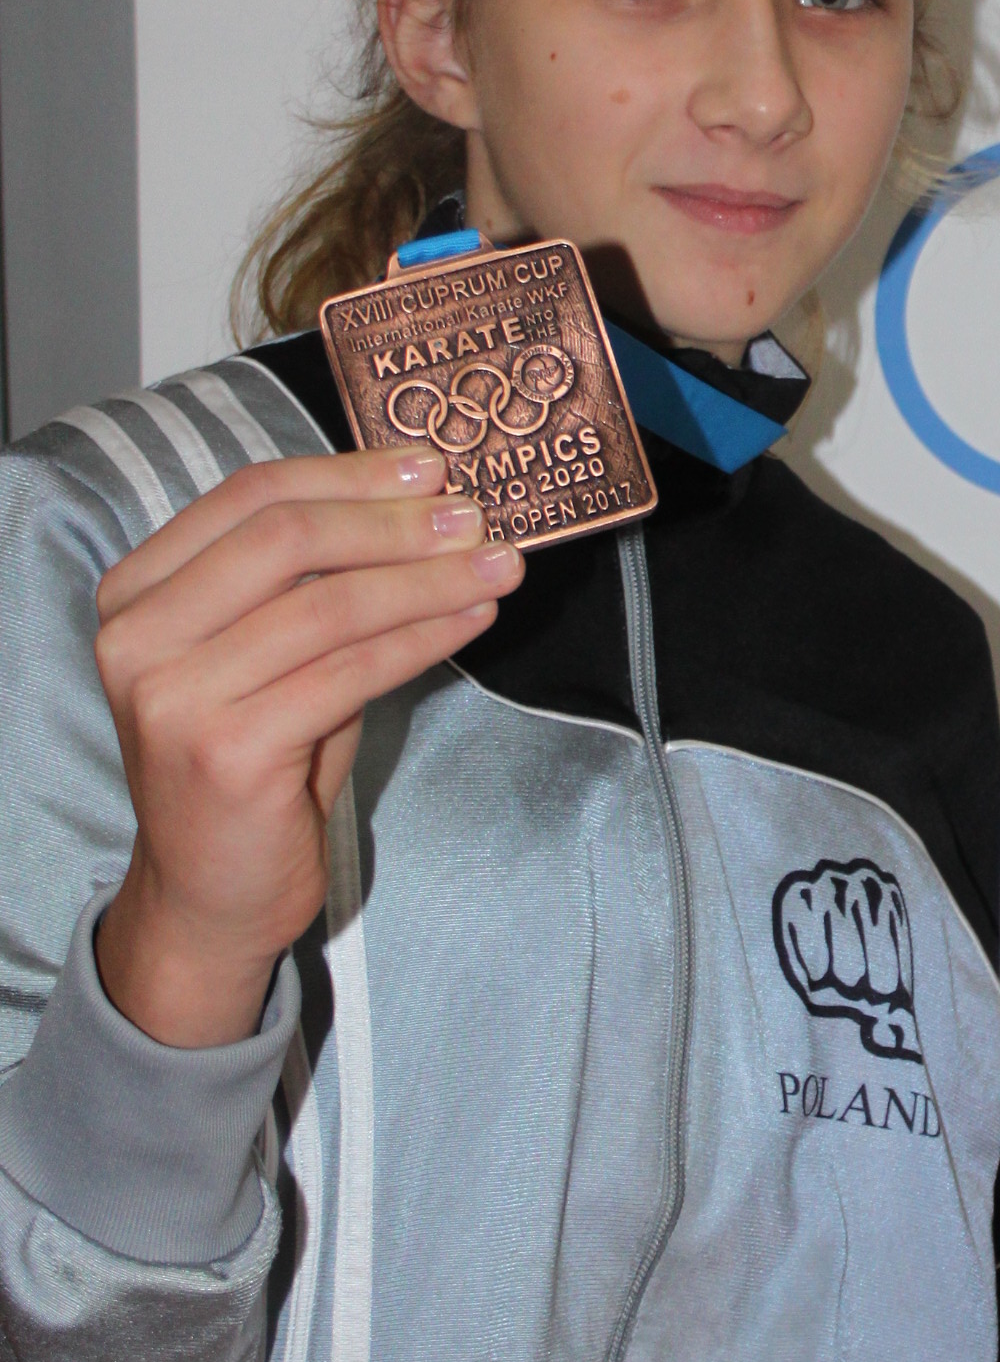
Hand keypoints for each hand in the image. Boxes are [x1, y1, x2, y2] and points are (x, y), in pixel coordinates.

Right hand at [91, 449, 522, 1049]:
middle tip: (477, 518)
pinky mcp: (225, 751)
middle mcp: (138, 636)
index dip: (348, 474)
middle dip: (394, 522)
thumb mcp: (268, 654)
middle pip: (285, 538)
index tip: (431, 467)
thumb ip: (313, 582)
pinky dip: (421, 637)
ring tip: (499, 565)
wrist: (210, 893)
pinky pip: (348, 672)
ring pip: (326, 604)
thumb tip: (424, 506)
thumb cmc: (253, 762)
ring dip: (426, 579)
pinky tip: (473, 618)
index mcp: (138, 592)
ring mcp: (173, 696)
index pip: (249, 497)